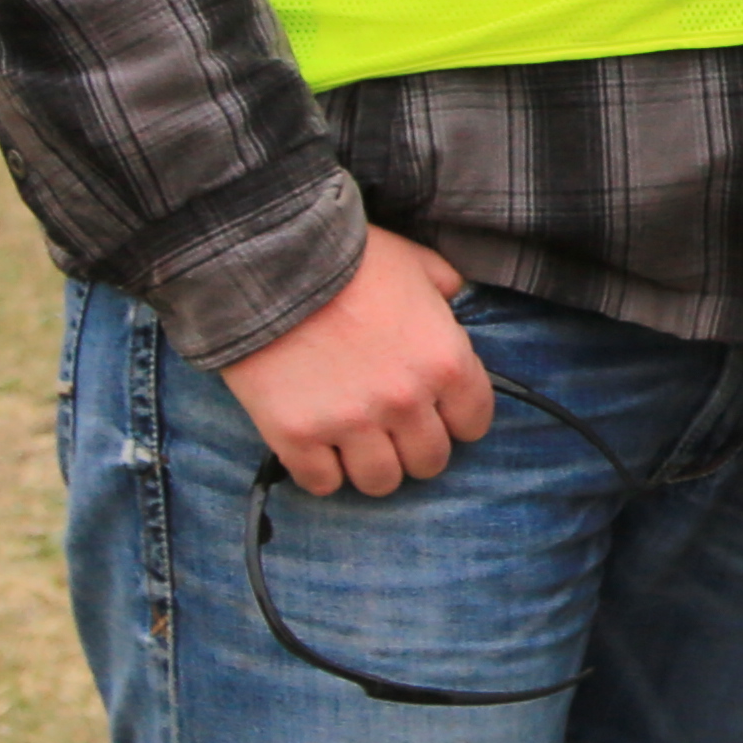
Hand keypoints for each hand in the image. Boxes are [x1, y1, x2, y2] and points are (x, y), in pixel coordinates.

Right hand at [216, 226, 485, 499]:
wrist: (268, 264)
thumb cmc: (346, 258)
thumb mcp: (414, 262)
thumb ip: (443, 286)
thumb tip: (452, 296)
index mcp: (444, 362)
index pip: (474, 423)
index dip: (457, 419)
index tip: (439, 413)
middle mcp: (405, 401)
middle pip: (429, 461)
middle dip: (415, 448)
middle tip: (394, 431)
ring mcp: (350, 423)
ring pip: (380, 482)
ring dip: (371, 466)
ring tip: (356, 445)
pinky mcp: (297, 437)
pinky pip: (322, 483)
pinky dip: (320, 471)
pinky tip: (316, 447)